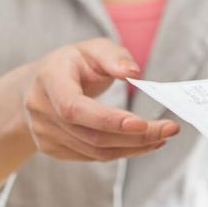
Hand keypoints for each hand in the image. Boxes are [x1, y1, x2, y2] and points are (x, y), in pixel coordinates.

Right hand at [23, 38, 178, 160]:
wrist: (39, 86)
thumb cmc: (72, 64)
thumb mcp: (92, 49)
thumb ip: (113, 56)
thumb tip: (133, 73)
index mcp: (49, 79)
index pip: (74, 108)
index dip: (107, 119)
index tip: (142, 123)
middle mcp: (42, 109)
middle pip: (92, 135)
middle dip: (136, 137)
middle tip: (169, 130)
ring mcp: (44, 134)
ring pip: (96, 152)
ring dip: (134, 147)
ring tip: (161, 137)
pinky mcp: (53, 149)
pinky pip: (93, 157)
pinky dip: (122, 152)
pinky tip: (142, 143)